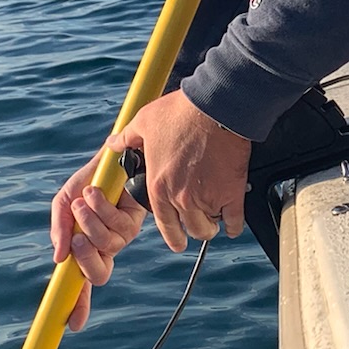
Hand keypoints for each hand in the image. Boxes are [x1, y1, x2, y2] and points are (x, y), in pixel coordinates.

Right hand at [49, 153, 147, 330]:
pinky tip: (98, 192)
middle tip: (77, 238)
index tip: (72, 324)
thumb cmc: (89, 181)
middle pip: (99, 275)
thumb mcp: (64, 203)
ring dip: (91, 221)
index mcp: (86, 248)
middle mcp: (105, 247)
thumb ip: (59, 230)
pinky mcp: (135, 223)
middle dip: (86, 258)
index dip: (78, 304)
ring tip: (85, 199)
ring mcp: (121, 237)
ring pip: (107, 247)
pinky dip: (102, 208)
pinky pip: (117, 227)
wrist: (112, 158)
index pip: (81, 283)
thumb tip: (59, 259)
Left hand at [111, 90, 250, 253]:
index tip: (177, 241)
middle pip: (191, 230)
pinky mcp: (231, 193)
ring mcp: (207, 197)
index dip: (172, 237)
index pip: (164, 225)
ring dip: (213, 224)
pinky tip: (234, 222)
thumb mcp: (144, 121)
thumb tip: (113, 144)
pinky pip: (235, 221)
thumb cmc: (181, 113)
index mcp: (160, 187)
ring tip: (216, 218)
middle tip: (199, 226)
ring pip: (210, 226)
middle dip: (195, 230)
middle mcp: (181, 198)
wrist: (215, 107)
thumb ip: (127, 138)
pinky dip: (235, 224)